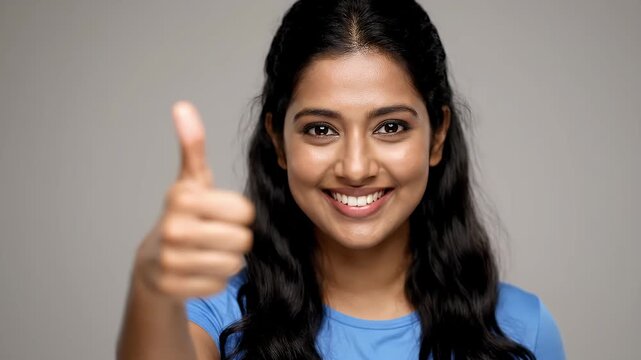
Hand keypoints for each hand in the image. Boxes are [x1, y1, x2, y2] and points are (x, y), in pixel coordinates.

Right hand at [134, 101, 254, 299]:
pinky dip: (215, 279)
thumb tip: (182, 106)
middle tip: (217, 236)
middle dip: (237, 239)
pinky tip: (199, 270)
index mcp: (182, 197)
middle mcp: (173, 228)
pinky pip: (220, 285)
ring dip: (228, 260)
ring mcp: (170, 260)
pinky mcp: (172, 287)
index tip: (222, 213)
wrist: (154, 260)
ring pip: (233, 264)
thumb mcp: (191, 180)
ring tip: (209, 252)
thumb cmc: (184, 215)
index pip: (245, 211)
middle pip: (242, 240)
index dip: (240, 214)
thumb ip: (193, 146)